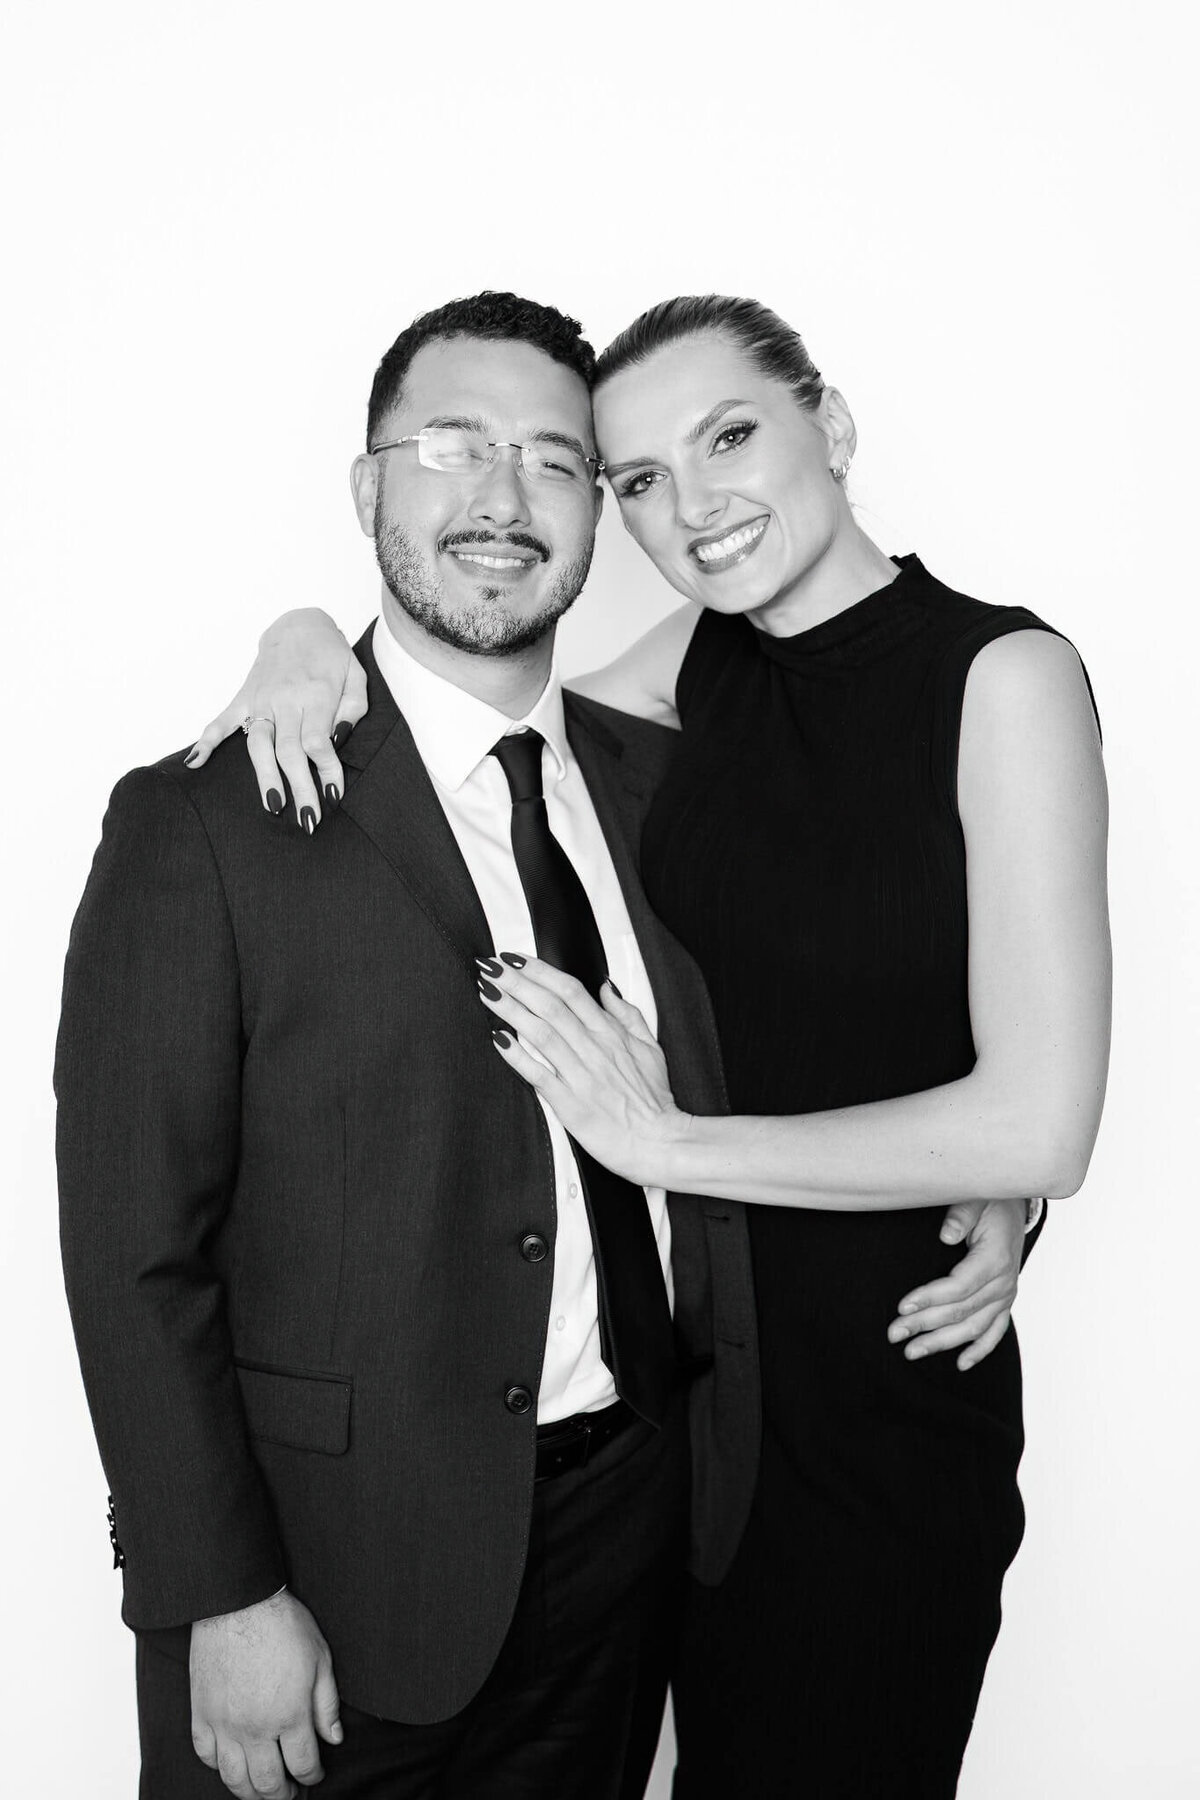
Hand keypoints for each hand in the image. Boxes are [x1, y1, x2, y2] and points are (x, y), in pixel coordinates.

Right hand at [184, 610, 367, 829]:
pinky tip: (194, 763)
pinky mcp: (244, 698)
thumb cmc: (332, 656)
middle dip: (299, 788)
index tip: (333, 795)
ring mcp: (260, 699)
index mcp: (316, 694)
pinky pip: (221, 721)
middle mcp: (285, 699)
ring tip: (273, 806)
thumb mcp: (356, 676)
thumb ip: (353, 709)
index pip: (318, 742)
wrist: (299, 626)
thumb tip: (339, 737)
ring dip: (264, 777)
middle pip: (289, 751)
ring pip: (258, 744)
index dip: (326, 771)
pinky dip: (206, 741)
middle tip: (307, 820)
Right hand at [190, 1589, 341, 1797]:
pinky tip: (230, 1762)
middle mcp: (256, 1728)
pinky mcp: (201, 1714)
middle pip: (268, 1783)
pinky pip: (205, 1755)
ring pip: (234, 1779)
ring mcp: (224, 1724)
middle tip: (290, 1794)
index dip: (312, 1776)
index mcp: (290, 1714)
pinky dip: (218, 1766)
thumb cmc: (283, 1625)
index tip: (314, 1774)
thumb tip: (334, 1738)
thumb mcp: (320, 1658)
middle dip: (283, 1795)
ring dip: (251, 1792)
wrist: (237, 1602)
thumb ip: (327, 1704)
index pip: (303, 1765)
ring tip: (262, 1791)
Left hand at [478, 954, 688, 1187]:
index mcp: (611, 1033)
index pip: (570, 991)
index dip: (540, 971)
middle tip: (490, 967)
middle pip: (550, 1005)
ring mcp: (581, 1076)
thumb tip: (606, 987)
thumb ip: (627, 1014)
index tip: (515, 959)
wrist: (659, 1142)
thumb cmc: (653, 1100)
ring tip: (487, 992)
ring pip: (541, 1033)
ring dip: (511, 1010)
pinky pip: (539, 1075)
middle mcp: (594, 1049)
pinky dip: (517, 1056)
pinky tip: (498, 1039)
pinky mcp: (570, 1104)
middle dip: (516, 982)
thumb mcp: (650, 1048)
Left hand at [887, 1197, 1026, 1371]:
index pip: (959, 1286)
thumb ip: (961, 1215)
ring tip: (913, 1352)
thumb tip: (946, 1235)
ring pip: (974, 1327)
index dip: (930, 1298)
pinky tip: (960, 1364)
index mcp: (994, 1258)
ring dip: (943, 1342)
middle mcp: (1003, 1282)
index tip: (902, 1306)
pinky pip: (995, 1332)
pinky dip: (979, 1350)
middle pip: (961, 1311)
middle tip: (894, 1334)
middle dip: (925, 1325)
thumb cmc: (989, 1201)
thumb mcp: (976, 1199)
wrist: (1014, 1207)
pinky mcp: (1005, 1302)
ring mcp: (1006, 1295)